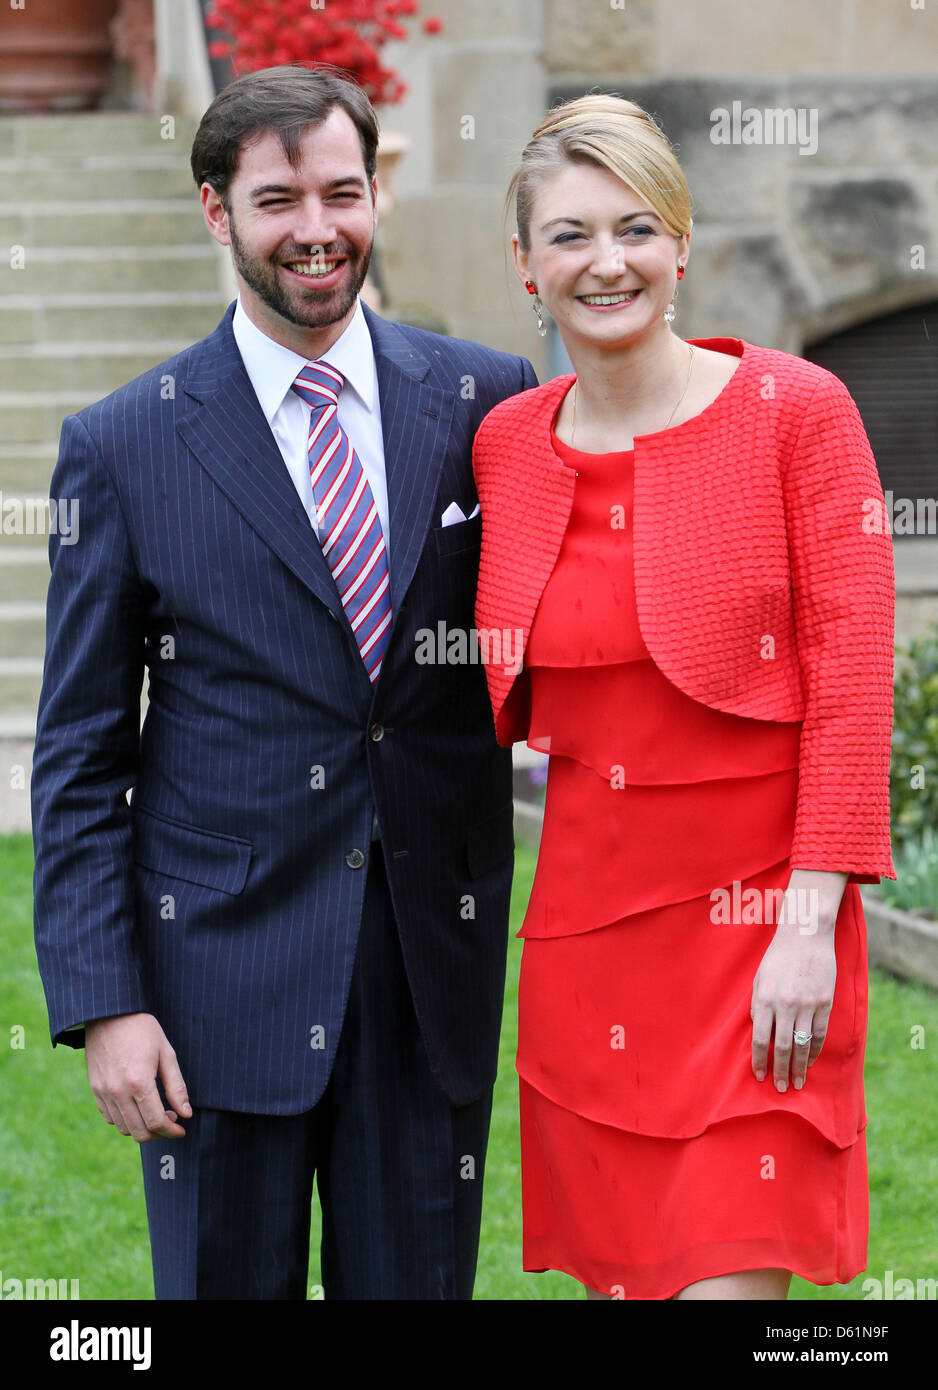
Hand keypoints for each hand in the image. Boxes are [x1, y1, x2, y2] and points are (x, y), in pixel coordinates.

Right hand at [85, 1012, 190, 1141]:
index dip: (172, 1131)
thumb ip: (176, 1087)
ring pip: (124, 1128)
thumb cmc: (142, 1030)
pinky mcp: (95, 1089)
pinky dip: (125, 1120)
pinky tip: (137, 1106)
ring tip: (155, 1112)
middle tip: (171, 1120)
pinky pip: (109, 1117)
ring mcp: (103, 1092)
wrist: (110, 1013)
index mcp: (139, 1083)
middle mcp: (118, 1092)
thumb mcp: (166, 1054)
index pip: (156, 1122)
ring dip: (142, 1127)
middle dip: (159, 1133)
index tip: (181, 1129)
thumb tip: (186, 1114)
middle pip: (139, 1132)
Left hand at [750, 927, 835, 1092]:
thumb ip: (758, 1006)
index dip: (759, 1061)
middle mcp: (785, 1005)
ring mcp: (807, 1005)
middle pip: (781, 1047)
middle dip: (780, 1071)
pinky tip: (809, 1061)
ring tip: (796, 1082)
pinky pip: (819, 1033)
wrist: (805, 936)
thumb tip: (759, 1031)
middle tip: (780, 1089)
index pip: (759, 1039)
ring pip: (802, 1044)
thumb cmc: (778, 958)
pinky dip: (814, 1050)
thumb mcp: (759, 979)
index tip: (759, 1075)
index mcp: (765, 999)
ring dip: (799, 1067)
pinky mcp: (824, 1003)